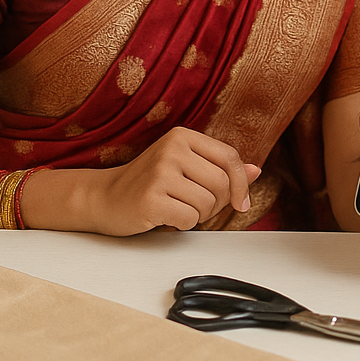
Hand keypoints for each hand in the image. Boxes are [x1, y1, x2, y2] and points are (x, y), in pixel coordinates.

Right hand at [91, 126, 259, 235]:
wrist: (103, 197)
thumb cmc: (148, 183)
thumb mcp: (185, 167)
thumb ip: (220, 168)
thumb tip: (255, 171)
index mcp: (182, 136)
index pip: (229, 158)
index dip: (240, 184)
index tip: (240, 202)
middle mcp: (171, 149)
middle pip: (222, 183)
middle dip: (216, 203)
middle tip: (195, 206)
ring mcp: (159, 173)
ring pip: (208, 203)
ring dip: (199, 215)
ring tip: (178, 209)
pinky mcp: (150, 199)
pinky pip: (190, 219)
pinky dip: (183, 224)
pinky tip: (166, 217)